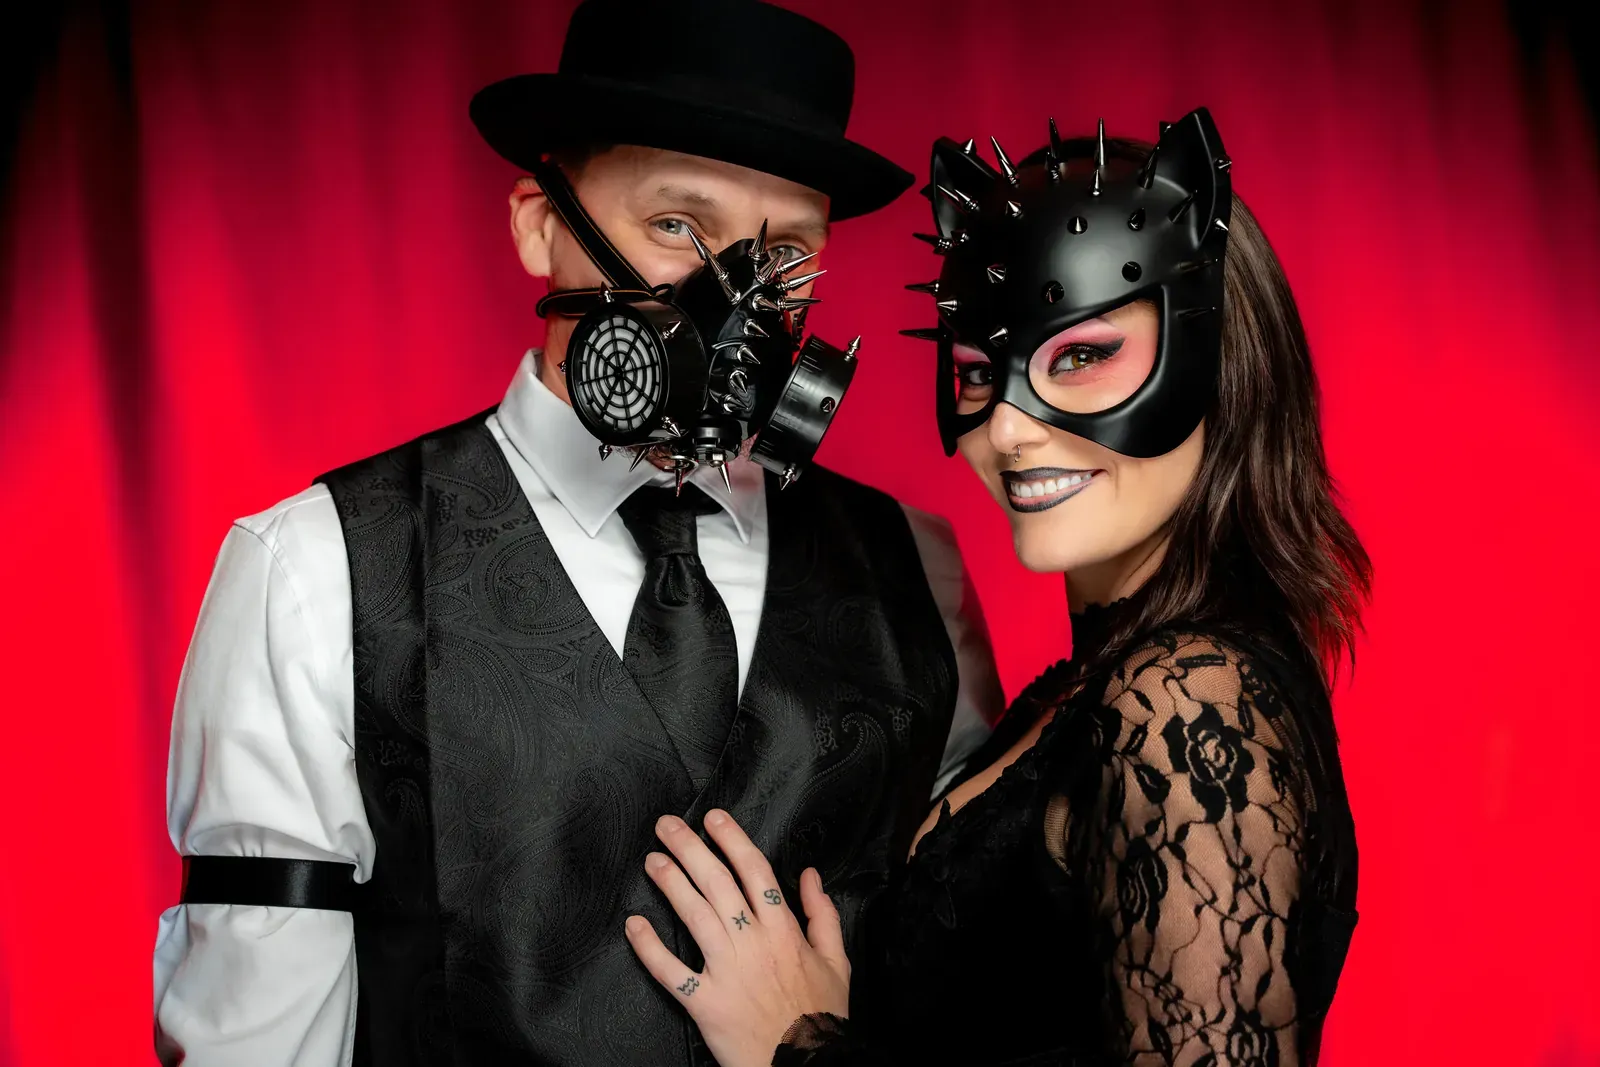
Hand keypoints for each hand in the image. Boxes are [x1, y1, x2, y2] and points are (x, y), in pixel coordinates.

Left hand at [624, 809, 850, 1066]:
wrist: (808, 1066)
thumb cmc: (821, 1015)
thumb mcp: (837, 961)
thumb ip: (823, 914)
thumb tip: (809, 875)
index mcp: (784, 930)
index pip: (754, 872)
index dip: (731, 840)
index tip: (712, 818)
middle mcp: (753, 943)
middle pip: (717, 884)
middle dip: (690, 849)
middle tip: (667, 826)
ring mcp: (727, 972)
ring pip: (694, 916)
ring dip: (670, 884)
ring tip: (652, 861)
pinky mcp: (706, 1003)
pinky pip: (672, 971)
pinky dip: (649, 948)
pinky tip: (633, 924)